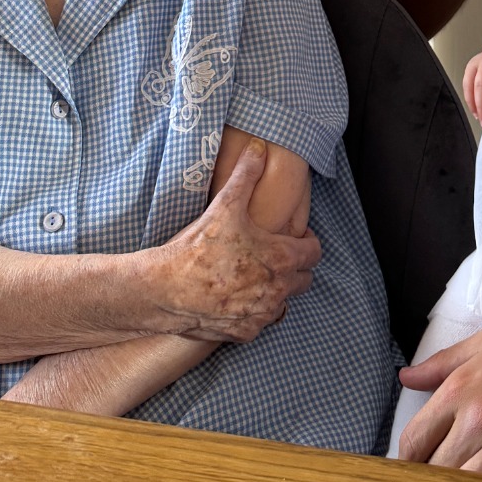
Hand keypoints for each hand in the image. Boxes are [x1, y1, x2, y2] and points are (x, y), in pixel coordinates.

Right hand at [152, 141, 320, 341]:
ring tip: (254, 276)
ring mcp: (261, 315)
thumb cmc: (198, 247)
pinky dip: (254, 312)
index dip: (306, 243)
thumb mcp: (225, 204)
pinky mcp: (244, 333)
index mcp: (280, 258)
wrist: (167, 288)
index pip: (314, 253)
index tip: (293, 237)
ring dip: (275, 291)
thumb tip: (260, 147)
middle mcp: (277, 290)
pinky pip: (260, 323)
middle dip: (294, 267)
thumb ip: (247, 174)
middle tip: (273, 255)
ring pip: (283, 303)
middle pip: (304, 280)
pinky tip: (237, 297)